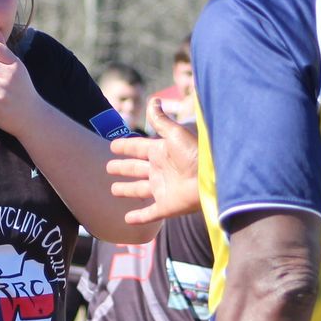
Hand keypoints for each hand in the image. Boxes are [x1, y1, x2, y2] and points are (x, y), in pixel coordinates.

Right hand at [107, 104, 200, 223]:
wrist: (211, 178)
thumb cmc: (194, 154)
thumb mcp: (175, 134)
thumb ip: (161, 120)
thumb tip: (154, 100)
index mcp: (161, 152)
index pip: (138, 148)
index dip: (126, 147)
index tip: (113, 146)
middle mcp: (160, 170)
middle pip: (136, 169)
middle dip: (123, 168)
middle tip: (109, 167)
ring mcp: (163, 189)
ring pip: (139, 190)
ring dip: (127, 190)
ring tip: (114, 190)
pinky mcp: (167, 207)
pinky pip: (149, 214)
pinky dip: (138, 217)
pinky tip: (127, 219)